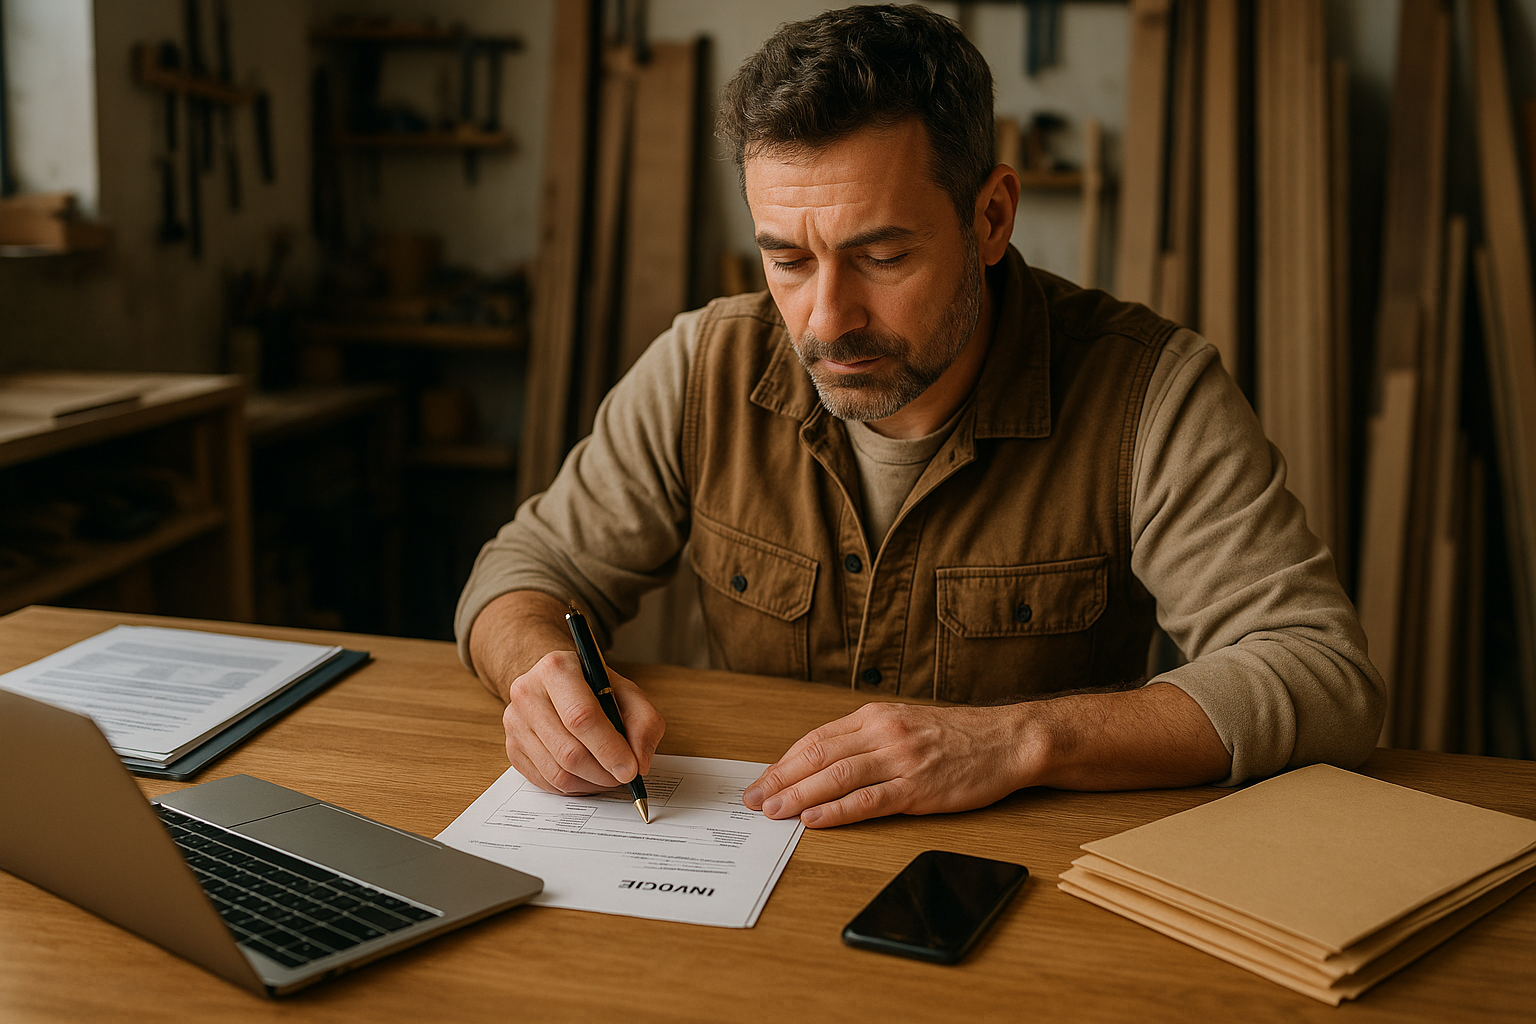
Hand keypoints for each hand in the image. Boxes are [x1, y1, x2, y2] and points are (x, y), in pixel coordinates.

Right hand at [502, 649, 665, 794]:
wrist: (556, 683)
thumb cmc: (593, 688)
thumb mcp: (627, 693)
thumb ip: (643, 724)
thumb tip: (639, 763)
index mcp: (557, 669)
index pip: (581, 717)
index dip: (609, 748)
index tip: (630, 769)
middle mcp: (527, 693)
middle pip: (569, 751)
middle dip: (603, 772)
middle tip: (624, 777)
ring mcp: (514, 722)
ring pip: (557, 772)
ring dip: (591, 783)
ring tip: (609, 776)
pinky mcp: (512, 747)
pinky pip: (546, 782)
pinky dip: (574, 787)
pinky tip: (589, 777)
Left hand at [741, 702, 1032, 827]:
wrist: (1007, 740)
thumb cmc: (957, 736)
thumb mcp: (904, 724)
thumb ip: (865, 740)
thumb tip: (820, 765)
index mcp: (874, 716)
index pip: (815, 740)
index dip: (782, 763)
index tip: (760, 782)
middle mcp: (883, 733)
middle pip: (817, 757)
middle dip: (779, 780)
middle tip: (753, 801)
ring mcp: (901, 760)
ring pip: (836, 777)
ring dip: (798, 796)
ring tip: (773, 812)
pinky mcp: (919, 787)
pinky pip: (869, 800)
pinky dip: (837, 811)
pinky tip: (814, 819)